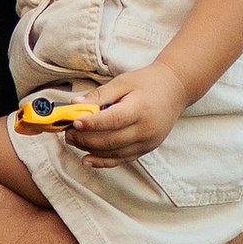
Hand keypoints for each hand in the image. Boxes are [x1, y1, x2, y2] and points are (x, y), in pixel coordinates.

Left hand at [66, 64, 185, 161]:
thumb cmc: (147, 83)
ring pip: (113, 153)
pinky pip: (122, 159)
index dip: (92, 123)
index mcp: (141, 108)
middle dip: (85, 139)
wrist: (175, 90)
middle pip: (110, 140)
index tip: (73, 123)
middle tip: (68, 133)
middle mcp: (146, 129)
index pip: (113, 120)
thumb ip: (99, 95)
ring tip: (74, 141)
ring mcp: (147, 142)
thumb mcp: (123, 82)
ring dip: (90, 149)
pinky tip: (87, 159)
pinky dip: (103, 161)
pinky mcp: (146, 149)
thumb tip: (74, 104)